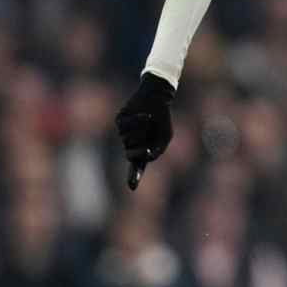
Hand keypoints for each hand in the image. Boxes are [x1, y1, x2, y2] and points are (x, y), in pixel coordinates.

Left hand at [115, 73, 174, 189]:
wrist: (156, 99)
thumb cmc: (161, 119)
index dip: (134, 176)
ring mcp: (124, 133)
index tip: (132, 187)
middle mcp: (131, 143)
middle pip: (131, 154)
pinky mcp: (120, 121)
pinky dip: (138, 120)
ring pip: (128, 139)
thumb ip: (158, 149)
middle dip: (138, 152)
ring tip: (148, 120)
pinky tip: (144, 115)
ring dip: (142, 130)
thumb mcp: (165, 136)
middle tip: (145, 149)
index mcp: (143, 149)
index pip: (137, 166)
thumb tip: (146, 157)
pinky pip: (126, 126)